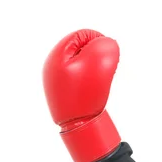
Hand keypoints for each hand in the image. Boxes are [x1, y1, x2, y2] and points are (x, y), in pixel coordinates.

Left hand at [42, 29, 120, 161]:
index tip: (109, 56)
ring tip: (98, 82)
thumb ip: (104, 46)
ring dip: (93, 69)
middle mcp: (52, 66)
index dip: (100, 41)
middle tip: (104, 70)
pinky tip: (92, 91)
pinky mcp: (61, 92)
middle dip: (96, 56)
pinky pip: (78, 78)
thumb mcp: (99, 63)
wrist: (77, 127)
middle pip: (80, 49)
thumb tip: (106, 43)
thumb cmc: (86, 96)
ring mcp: (55, 80)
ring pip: (80, 64)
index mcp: (57, 54)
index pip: (82, 35)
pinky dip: (88, 80)